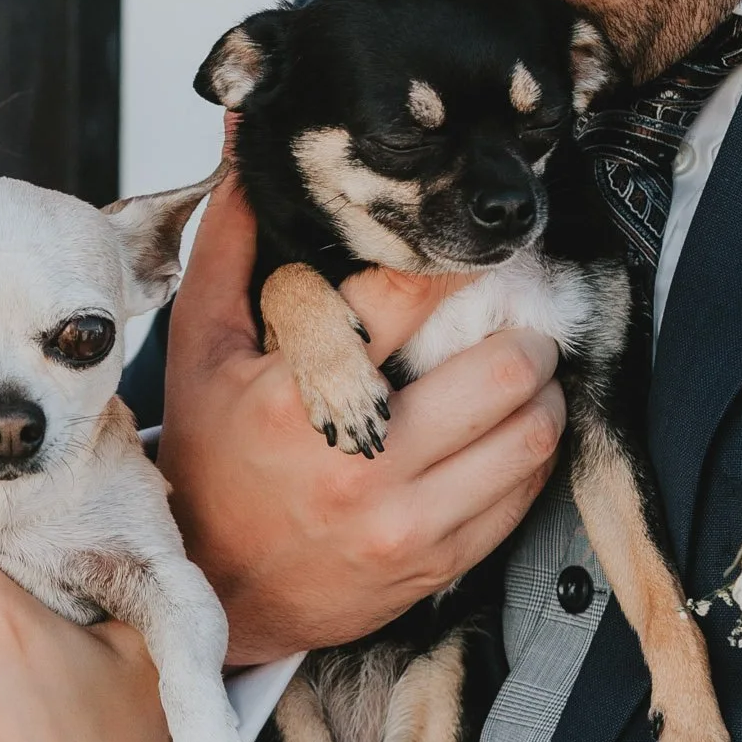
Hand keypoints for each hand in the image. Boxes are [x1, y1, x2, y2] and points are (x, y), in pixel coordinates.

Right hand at [158, 172, 564, 665]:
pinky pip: (525, 495)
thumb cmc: (211, 462)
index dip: (451, 265)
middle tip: (511, 318)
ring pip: (531, 434)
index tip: (463, 258)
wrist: (216, 589)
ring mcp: (404, 520)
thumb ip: (228, 247)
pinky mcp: (436, 562)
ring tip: (519, 372)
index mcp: (296, 398)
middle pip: (501, 370)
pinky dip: (531, 453)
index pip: (408, 298)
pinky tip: (508, 434)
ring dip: (541, 392)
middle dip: (521, 330)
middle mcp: (359, 461)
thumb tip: (245, 152)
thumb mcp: (199, 351)